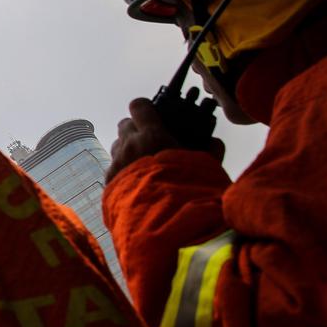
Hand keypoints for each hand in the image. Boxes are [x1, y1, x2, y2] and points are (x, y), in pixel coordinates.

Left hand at [106, 97, 224, 182]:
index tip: (151, 113)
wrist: (163, 219)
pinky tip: (136, 181)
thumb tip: (215, 141)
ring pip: (118, 145)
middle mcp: (130, 145)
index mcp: (152, 135)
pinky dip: (123, 169)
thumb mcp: (205, 167)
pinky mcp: (110, 180)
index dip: (144, 108)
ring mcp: (118, 162)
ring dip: (128, 148)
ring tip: (144, 162)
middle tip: (150, 140)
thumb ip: (211, 150)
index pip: (139, 106)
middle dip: (136, 129)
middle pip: (125, 125)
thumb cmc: (187, 190)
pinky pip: (114, 166)